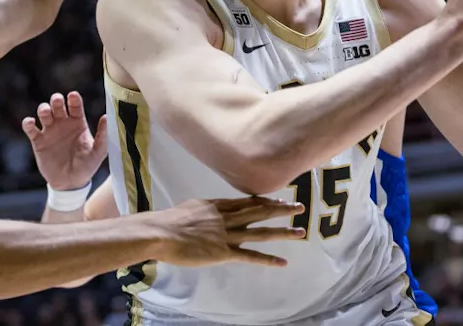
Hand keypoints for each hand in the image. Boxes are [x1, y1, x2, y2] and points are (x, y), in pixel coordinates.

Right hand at [22, 92, 107, 190]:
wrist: (70, 183)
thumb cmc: (87, 166)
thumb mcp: (98, 152)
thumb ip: (102, 135)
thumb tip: (106, 117)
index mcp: (78, 123)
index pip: (75, 105)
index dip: (73, 99)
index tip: (72, 95)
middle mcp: (63, 123)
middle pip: (57, 105)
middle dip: (56, 100)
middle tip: (57, 101)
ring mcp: (50, 131)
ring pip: (44, 113)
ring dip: (43, 109)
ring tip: (46, 113)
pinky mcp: (38, 141)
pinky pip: (30, 128)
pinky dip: (28, 123)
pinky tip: (30, 123)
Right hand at [150, 197, 305, 267]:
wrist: (161, 232)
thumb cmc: (170, 221)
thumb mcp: (191, 207)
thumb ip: (205, 209)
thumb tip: (209, 210)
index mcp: (219, 205)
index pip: (248, 202)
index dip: (266, 200)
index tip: (280, 199)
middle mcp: (228, 217)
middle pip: (260, 212)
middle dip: (281, 210)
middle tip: (299, 207)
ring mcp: (227, 235)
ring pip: (261, 232)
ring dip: (283, 232)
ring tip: (300, 232)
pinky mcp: (224, 252)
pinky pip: (250, 256)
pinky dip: (267, 259)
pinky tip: (282, 262)